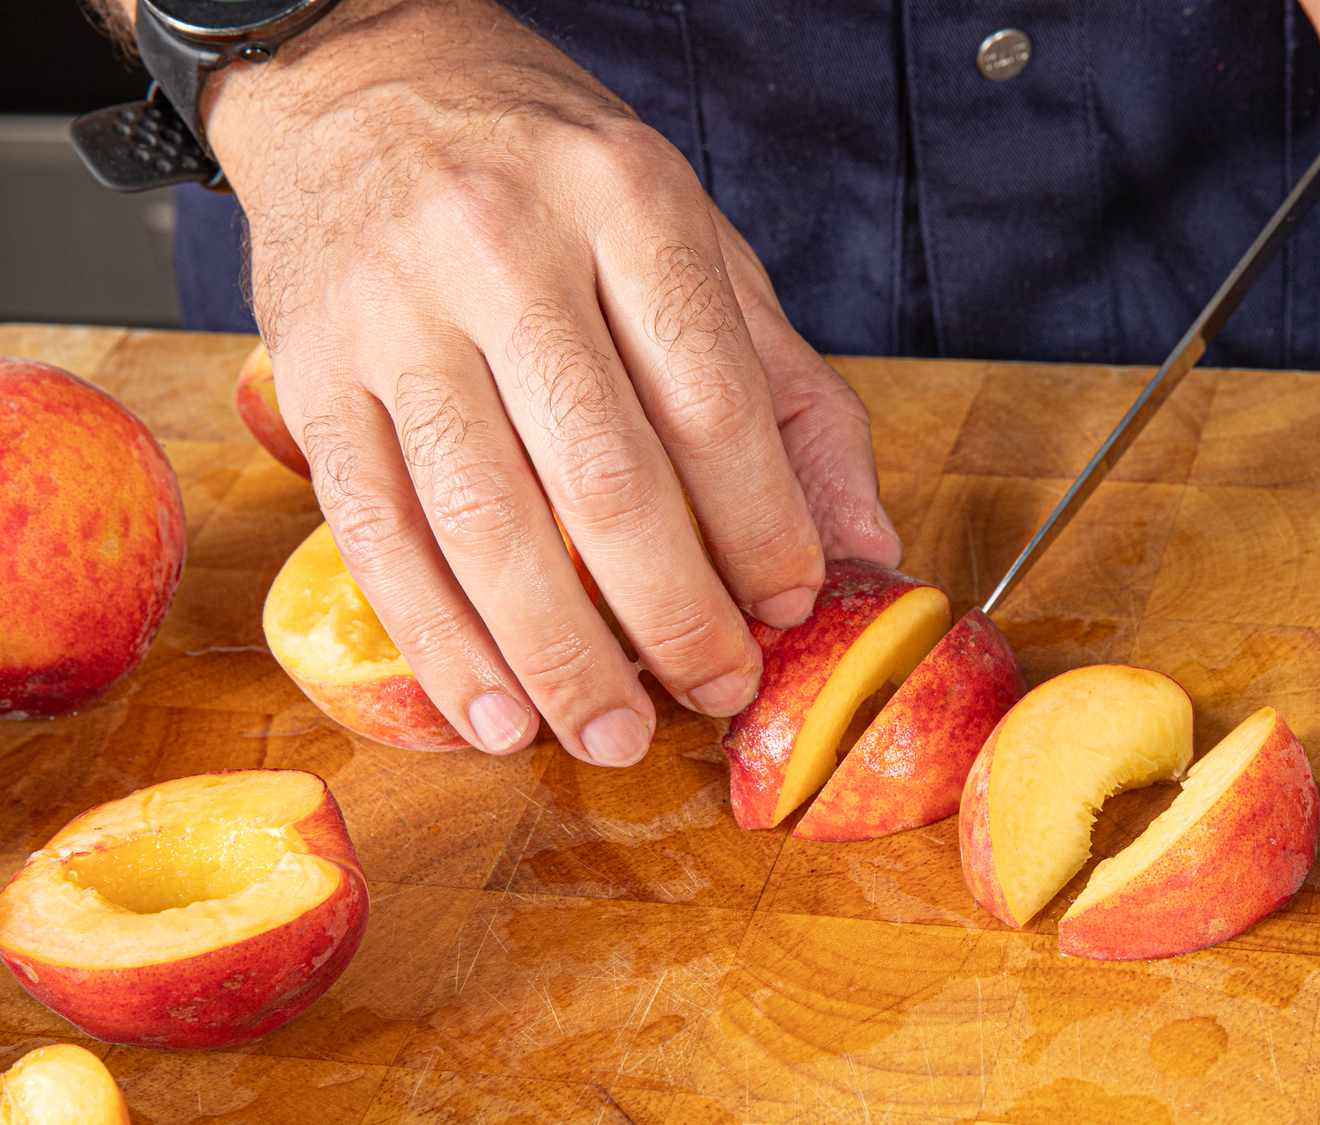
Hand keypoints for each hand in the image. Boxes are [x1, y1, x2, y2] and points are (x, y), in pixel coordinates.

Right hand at [205, 0, 900, 764]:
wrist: (364, 84)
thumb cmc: (550, 174)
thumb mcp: (692, 240)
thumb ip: (785, 388)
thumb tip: (862, 544)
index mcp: (625, 201)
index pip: (714, 398)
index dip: (761, 525)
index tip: (789, 604)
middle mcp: (502, 248)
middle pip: (604, 478)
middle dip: (675, 615)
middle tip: (716, 689)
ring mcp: (392, 313)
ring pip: (484, 522)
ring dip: (558, 658)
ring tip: (611, 735)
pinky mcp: (312, 374)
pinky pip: (375, 532)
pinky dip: (438, 643)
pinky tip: (493, 712)